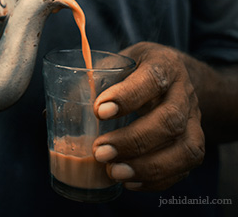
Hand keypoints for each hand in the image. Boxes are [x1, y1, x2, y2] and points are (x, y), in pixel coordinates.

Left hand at [92, 42, 204, 190]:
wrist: (179, 74)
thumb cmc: (137, 69)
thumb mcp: (117, 62)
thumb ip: (88, 83)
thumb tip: (48, 113)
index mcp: (163, 64)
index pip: (151, 78)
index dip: (127, 96)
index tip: (98, 110)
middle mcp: (183, 92)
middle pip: (169, 119)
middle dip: (133, 140)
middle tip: (100, 151)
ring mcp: (194, 119)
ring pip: (185, 148)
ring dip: (148, 165)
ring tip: (114, 172)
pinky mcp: (195, 142)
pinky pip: (185, 166)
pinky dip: (158, 179)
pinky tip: (130, 181)